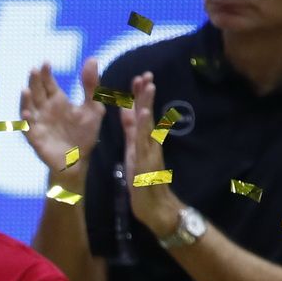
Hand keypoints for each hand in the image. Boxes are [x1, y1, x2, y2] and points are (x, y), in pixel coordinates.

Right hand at [20, 58, 106, 180]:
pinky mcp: (35, 137)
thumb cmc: (84, 134)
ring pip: (28, 107)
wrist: (79, 160)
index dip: (46, 73)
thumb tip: (92, 59)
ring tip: (25, 89)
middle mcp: (45, 109)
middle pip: (36, 92)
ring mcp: (38, 123)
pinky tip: (26, 113)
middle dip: (34, 81)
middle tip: (34, 70)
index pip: (48, 83)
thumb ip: (91, 86)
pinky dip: (25, 121)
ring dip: (25, 99)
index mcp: (58, 100)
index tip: (46, 63)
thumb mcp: (93, 108)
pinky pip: (27, 128)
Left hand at [119, 73, 183, 238]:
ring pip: (147, 124)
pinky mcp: (146, 161)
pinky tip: (143, 115)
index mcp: (142, 139)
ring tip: (148, 86)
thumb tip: (126, 109)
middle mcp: (148, 142)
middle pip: (146, 114)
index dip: (139, 95)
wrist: (154, 206)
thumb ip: (131, 130)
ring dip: (147, 104)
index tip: (139, 77)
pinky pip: (144, 142)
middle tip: (146, 74)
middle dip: (145, 94)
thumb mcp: (133, 150)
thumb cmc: (143, 180)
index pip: (140, 112)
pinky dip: (143, 128)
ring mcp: (149, 151)